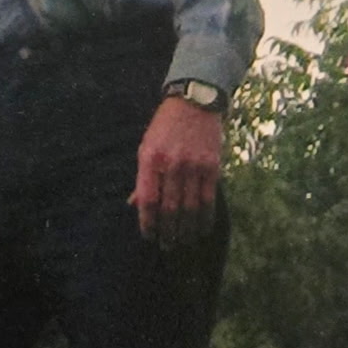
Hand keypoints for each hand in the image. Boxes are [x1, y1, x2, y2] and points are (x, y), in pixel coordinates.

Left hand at [128, 98, 223, 247]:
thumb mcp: (146, 147)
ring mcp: (194, 165)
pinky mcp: (212, 165)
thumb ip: (143, 177)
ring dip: (186, 229)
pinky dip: (206, 217)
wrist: (194, 101)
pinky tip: (203, 229)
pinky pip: (208, 198)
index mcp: (150, 159)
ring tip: (183, 242)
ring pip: (190, 207)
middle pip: (169, 208)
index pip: (148, 200)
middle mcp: (172, 164)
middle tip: (167, 245)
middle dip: (168, 231)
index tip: (149, 236)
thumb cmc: (165, 127)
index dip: (148, 223)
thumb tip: (135, 204)